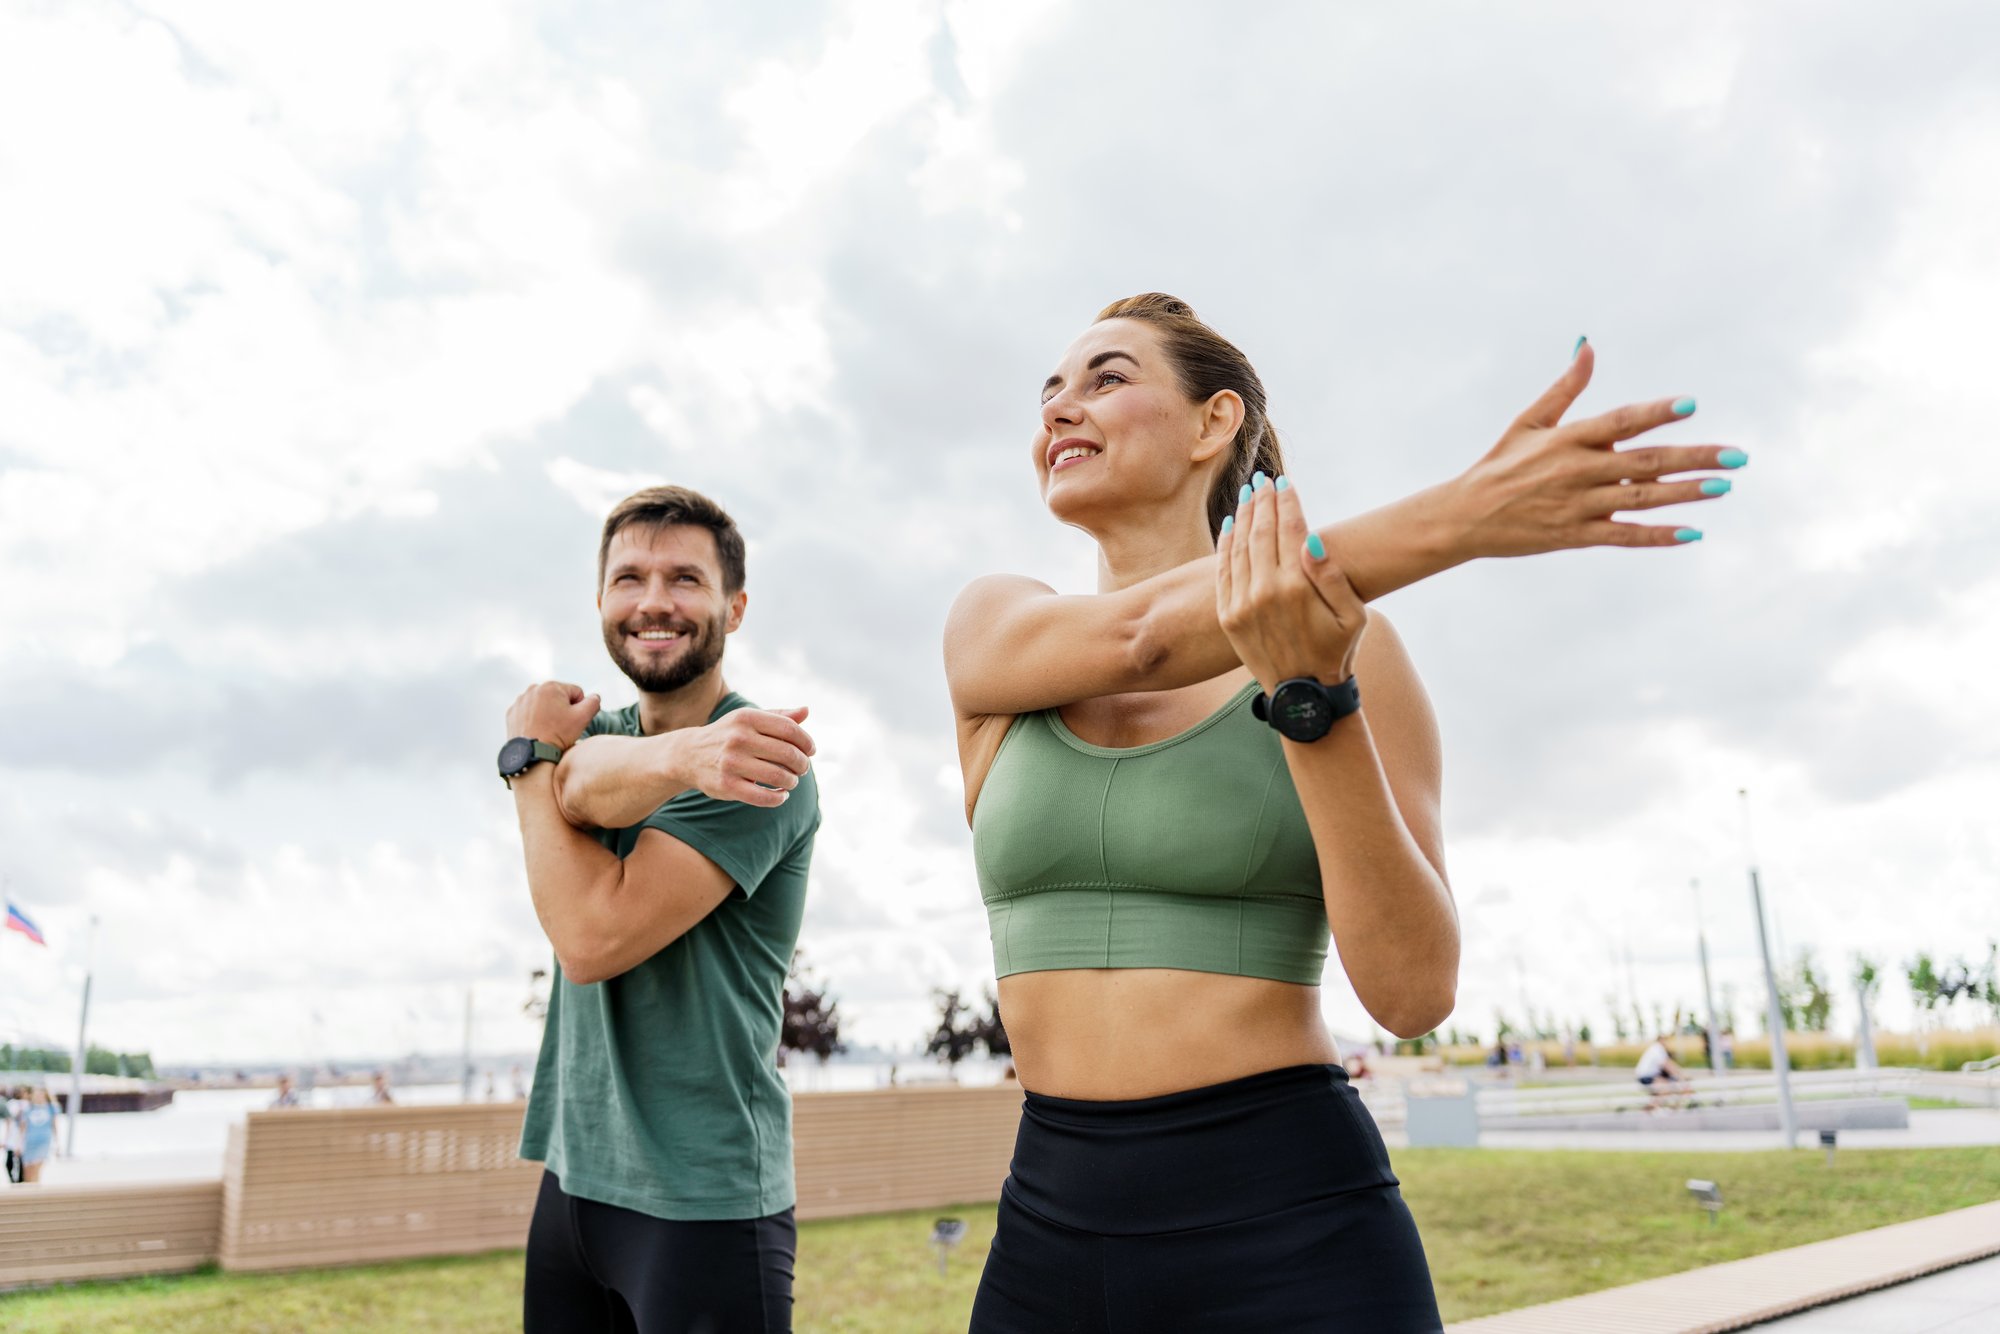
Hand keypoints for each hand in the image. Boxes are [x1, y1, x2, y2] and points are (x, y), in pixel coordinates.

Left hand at [506, 682, 600, 749]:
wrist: (532, 754)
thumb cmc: (558, 735)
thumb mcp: (583, 718)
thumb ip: (593, 702)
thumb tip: (594, 697)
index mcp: (551, 686)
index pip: (576, 693)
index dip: (579, 708)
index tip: (571, 722)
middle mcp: (533, 689)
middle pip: (558, 697)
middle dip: (562, 709)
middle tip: (560, 727)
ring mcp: (520, 701)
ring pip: (543, 704)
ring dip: (548, 714)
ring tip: (548, 730)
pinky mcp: (512, 713)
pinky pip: (529, 712)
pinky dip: (534, 720)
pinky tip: (537, 731)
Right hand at [672, 706, 815, 808]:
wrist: (688, 755)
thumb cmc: (729, 735)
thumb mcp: (749, 720)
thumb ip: (779, 716)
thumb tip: (806, 710)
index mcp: (747, 717)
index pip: (789, 729)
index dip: (806, 741)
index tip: (811, 751)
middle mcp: (739, 738)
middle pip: (788, 753)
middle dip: (802, 764)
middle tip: (803, 768)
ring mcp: (731, 762)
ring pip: (779, 776)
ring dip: (792, 781)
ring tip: (791, 781)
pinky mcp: (726, 785)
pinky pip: (762, 796)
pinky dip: (778, 798)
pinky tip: (781, 795)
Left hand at [1217, 474, 1365, 687]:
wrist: (1304, 696)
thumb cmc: (1336, 652)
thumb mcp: (1352, 617)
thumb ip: (1333, 577)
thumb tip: (1311, 539)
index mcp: (1297, 587)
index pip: (1290, 530)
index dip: (1288, 502)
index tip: (1285, 482)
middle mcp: (1265, 591)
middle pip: (1261, 531)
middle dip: (1263, 501)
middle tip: (1263, 479)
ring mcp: (1242, 603)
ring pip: (1240, 547)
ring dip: (1244, 516)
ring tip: (1249, 494)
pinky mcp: (1228, 615)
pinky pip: (1224, 570)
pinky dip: (1226, 544)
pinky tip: (1232, 525)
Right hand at [1451, 340, 1743, 554]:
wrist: (1464, 517)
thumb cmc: (1499, 463)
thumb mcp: (1528, 421)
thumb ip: (1565, 387)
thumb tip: (1587, 345)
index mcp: (1566, 440)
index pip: (1619, 421)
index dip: (1655, 413)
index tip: (1691, 405)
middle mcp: (1575, 472)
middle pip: (1644, 463)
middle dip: (1694, 458)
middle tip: (1736, 457)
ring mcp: (1577, 507)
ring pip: (1641, 499)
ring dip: (1685, 494)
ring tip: (1723, 487)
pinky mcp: (1575, 536)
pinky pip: (1624, 536)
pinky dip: (1657, 536)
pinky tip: (1691, 533)